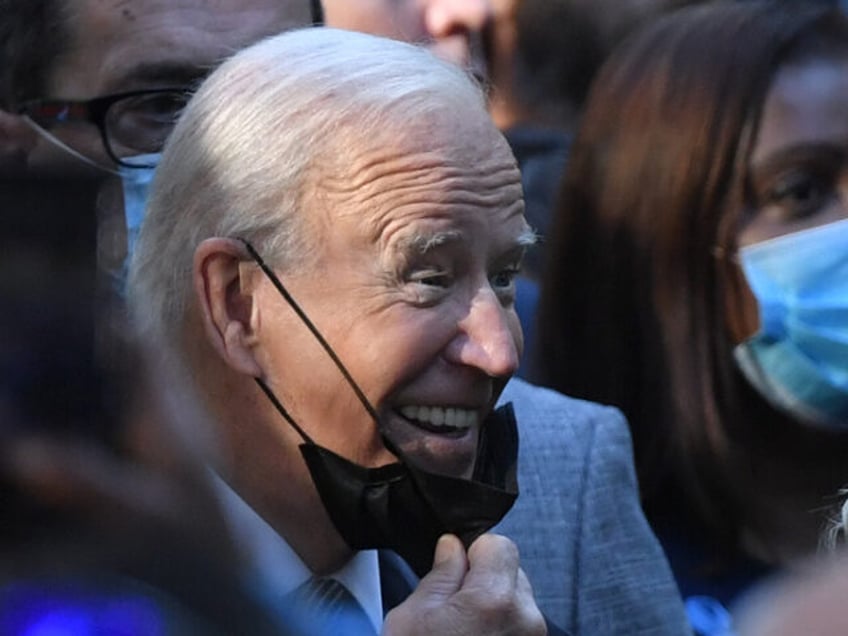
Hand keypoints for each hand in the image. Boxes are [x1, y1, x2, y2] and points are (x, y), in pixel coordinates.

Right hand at [383, 533, 545, 635]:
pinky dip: (502, 625)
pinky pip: (519, 623)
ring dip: (495, 605)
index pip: (500, 544)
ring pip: (517, 598)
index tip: (455, 571)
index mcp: (494, 599)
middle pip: (511, 571)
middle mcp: (526, 617)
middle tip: (454, 607)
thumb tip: (452, 546)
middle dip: (485, 580)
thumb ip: (439, 575)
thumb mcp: (412, 619)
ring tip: (465, 629)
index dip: (474, 552)